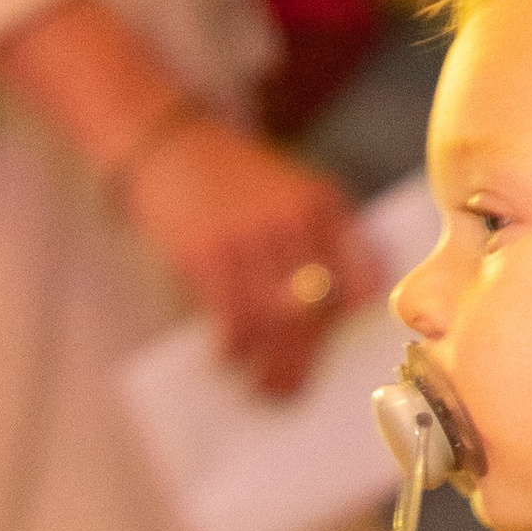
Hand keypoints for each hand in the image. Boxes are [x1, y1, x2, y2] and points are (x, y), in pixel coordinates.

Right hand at [121, 117, 376, 396]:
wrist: (168, 140)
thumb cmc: (234, 180)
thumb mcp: (290, 191)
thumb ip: (317, 242)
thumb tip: (328, 325)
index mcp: (325, 203)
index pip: (362, 276)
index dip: (358, 323)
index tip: (353, 356)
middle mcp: (296, 219)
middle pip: (318, 310)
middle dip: (307, 360)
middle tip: (294, 391)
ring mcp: (253, 236)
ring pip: (277, 323)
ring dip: (272, 367)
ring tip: (266, 390)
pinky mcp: (210, 252)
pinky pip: (233, 318)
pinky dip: (234, 347)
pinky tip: (229, 360)